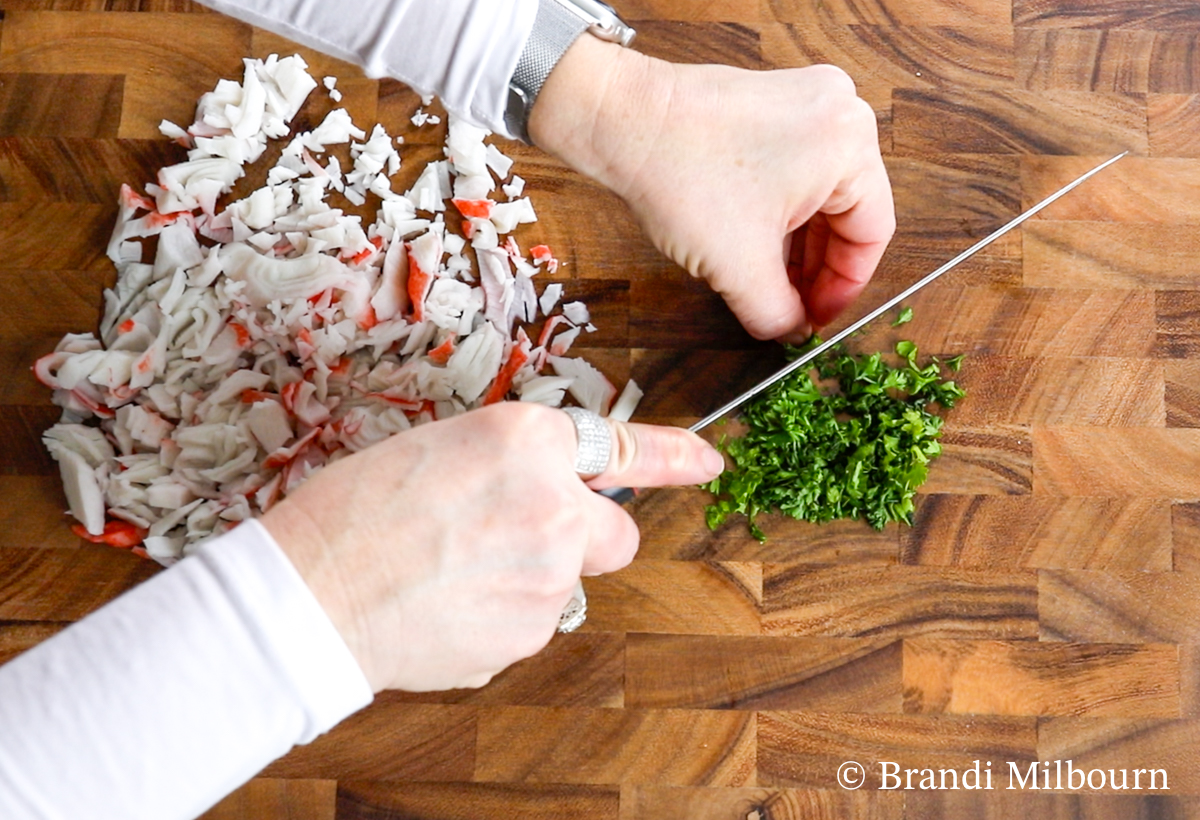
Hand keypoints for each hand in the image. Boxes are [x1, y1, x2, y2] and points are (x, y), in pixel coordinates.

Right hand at [261, 402, 722, 691]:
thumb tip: (542, 486)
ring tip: (454, 575)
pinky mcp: (533, 629)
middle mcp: (554, 502)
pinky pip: (536, 619)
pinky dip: (504, 615)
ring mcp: (550, 572)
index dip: (672, 455)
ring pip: (569, 579)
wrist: (311, 594)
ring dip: (532, 577)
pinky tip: (450, 606)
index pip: (622, 444)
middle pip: (615, 532)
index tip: (708, 461)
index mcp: (525, 439)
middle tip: (520, 540)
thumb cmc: (354, 511)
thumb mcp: (439, 448)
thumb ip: (512, 464)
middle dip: (584, 536)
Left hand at [530, 37, 894, 341]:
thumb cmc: (680, 175)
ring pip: (816, 193)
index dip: (844, 288)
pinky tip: (756, 248)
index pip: (871, 233)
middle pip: (846, 211)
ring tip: (771, 286)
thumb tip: (793, 332)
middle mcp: (839, 111)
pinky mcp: (770, 103)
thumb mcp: (740, 268)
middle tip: (794, 309)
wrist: (619, 122)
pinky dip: (777, 212)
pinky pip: (790, 169)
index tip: (818, 318)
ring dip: (796, 244)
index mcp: (850, 144)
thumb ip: (777, 314)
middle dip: (817, 268)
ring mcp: (805, 101)